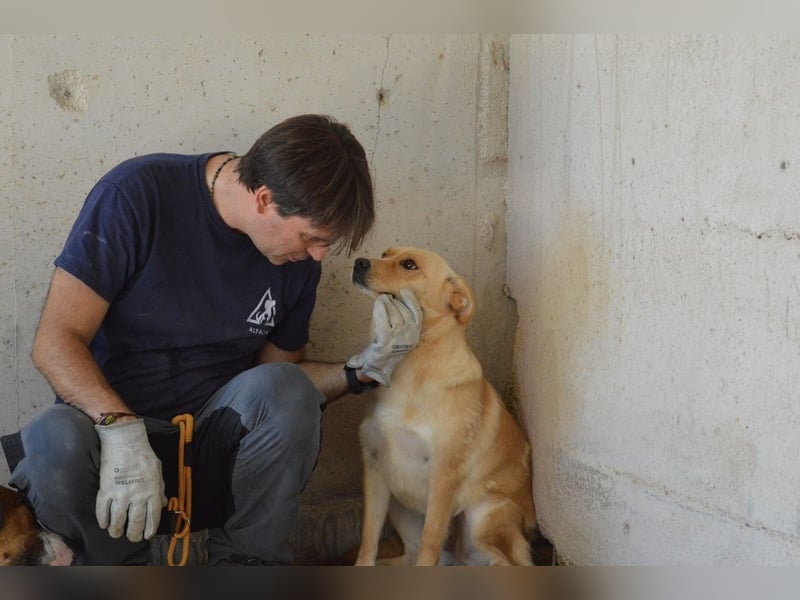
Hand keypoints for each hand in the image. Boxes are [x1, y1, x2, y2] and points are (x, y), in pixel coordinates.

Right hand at [95, 419, 166, 541]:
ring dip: (117, 530)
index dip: (150, 529)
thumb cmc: (144, 454)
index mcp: (153, 490)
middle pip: (135, 523)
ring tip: (116, 533)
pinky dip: (103, 520)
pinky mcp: (105, 490)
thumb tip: (162, 503)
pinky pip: (102, 511)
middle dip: (133, 534)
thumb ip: (160, 488)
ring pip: (117, 521)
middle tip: (132, 537)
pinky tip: (104, 524)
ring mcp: (120, 494)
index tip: (147, 535)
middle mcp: (137, 495)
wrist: (124, 441)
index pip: (153, 517)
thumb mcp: (158, 470)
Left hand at [347, 288, 421, 385]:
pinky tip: (378, 303)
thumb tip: (397, 297)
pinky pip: (383, 319)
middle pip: (403, 311)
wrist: (377, 366)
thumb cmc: (387, 347)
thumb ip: (402, 318)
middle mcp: (410, 336)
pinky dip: (380, 308)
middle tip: (386, 298)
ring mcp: (398, 338)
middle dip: (394, 302)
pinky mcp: (386, 339)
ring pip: (394, 313)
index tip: (404, 292)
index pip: (417, 313)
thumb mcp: (400, 335)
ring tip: (381, 299)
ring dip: (386, 303)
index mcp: (415, 334)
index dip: (411, 300)